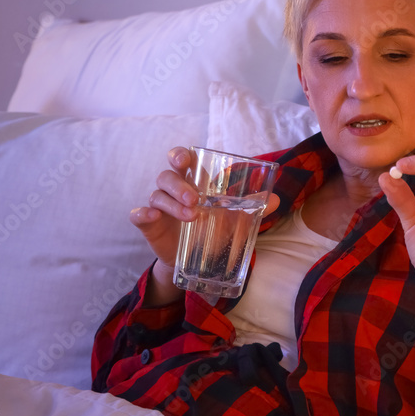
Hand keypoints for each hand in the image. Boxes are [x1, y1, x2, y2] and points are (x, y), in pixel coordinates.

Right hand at [130, 147, 280, 274]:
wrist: (197, 260)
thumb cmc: (214, 229)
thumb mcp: (234, 218)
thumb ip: (252, 207)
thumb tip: (276, 199)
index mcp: (192, 182)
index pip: (181, 160)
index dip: (180, 155)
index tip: (185, 159)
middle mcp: (173, 191)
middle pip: (167, 176)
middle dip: (179, 184)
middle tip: (195, 199)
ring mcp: (159, 208)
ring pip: (157, 195)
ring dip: (172, 203)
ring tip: (191, 215)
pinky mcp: (150, 226)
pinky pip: (138, 216)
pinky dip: (142, 214)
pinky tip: (150, 217)